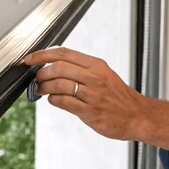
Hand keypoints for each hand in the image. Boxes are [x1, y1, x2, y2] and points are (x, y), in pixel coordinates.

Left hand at [23, 47, 150, 140]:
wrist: (138, 116)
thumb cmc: (118, 97)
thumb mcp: (104, 75)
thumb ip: (82, 70)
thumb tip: (53, 66)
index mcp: (97, 65)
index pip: (64, 53)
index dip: (43, 54)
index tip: (30, 58)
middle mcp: (95, 77)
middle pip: (59, 67)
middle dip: (41, 72)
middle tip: (37, 78)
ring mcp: (93, 95)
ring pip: (59, 84)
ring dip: (44, 87)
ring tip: (41, 90)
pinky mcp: (91, 112)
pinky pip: (64, 102)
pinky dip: (53, 100)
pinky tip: (53, 100)